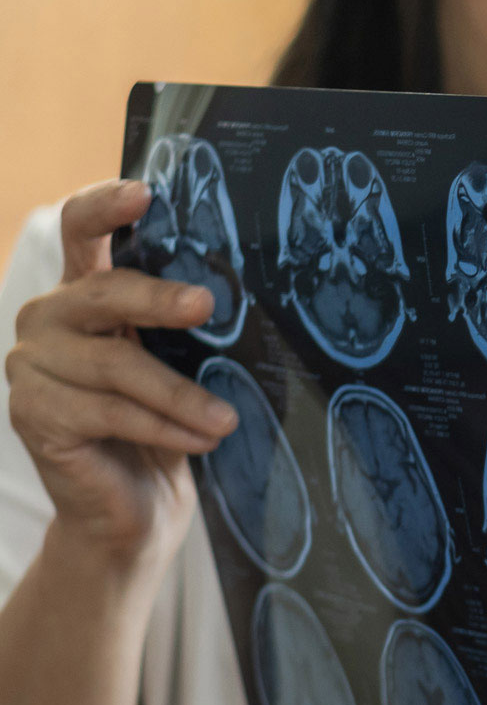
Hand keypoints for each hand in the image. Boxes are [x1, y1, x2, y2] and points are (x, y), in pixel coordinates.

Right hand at [7, 180, 238, 565]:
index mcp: (83, 294)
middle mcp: (47, 320)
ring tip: (226, 419)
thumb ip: (184, 327)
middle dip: (158, 300)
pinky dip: (162, 426)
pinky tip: (201, 440)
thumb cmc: (166, 428)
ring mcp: (31, 366)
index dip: (105, 207)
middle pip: (100, 293)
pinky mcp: (32, 414)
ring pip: (114, 365)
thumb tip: (237, 295)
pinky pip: (108, 412)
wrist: (134, 511)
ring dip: (180, 394)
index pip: (80, 231)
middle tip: (207, 306)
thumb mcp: (180, 366)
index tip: (145, 194)